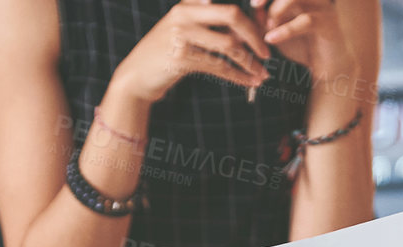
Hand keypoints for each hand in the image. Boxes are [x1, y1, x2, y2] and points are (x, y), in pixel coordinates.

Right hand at [108, 0, 272, 106]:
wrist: (134, 77)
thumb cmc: (162, 55)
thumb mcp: (180, 29)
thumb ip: (205, 22)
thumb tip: (243, 31)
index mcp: (187, 4)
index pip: (227, 4)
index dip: (250, 17)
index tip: (264, 31)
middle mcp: (184, 15)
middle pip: (232, 16)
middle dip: (255, 35)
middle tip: (267, 52)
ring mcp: (182, 35)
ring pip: (228, 45)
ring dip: (250, 62)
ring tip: (263, 73)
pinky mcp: (181, 58)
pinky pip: (219, 67)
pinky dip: (238, 76)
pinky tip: (250, 82)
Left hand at [253, 0, 354, 82]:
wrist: (327, 66)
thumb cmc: (303, 47)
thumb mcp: (279, 32)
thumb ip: (266, 20)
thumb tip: (252, 11)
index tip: (253, 2)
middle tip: (255, 6)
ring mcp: (322, 7)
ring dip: (277, 10)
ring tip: (267, 27)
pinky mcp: (328, 23)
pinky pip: (305, 21)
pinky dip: (285, 30)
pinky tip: (271, 38)